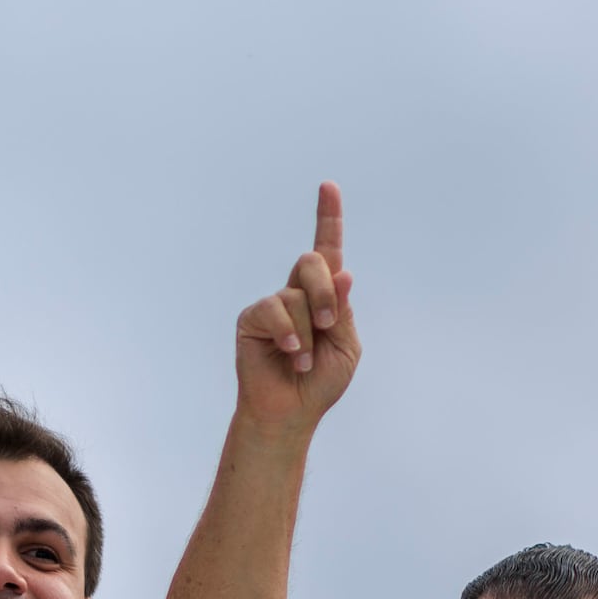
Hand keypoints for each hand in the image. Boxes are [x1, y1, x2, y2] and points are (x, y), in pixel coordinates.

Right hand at [232, 183, 359, 434]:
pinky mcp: (252, 319)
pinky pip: (274, 311)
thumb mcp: (345, 345)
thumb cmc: (320, 382)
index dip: (328, 217)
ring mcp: (273, 305)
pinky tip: (291, 354)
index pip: (327, 251)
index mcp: (325, 296)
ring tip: (304, 359)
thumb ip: (342, 310)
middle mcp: (297, 293)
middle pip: (314, 261)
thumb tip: (343, 272)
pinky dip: (290, 334)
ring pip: (297, 294)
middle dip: (326, 292)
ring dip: (309, 330)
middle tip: (329, 323)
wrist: (290, 412)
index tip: (328, 186)